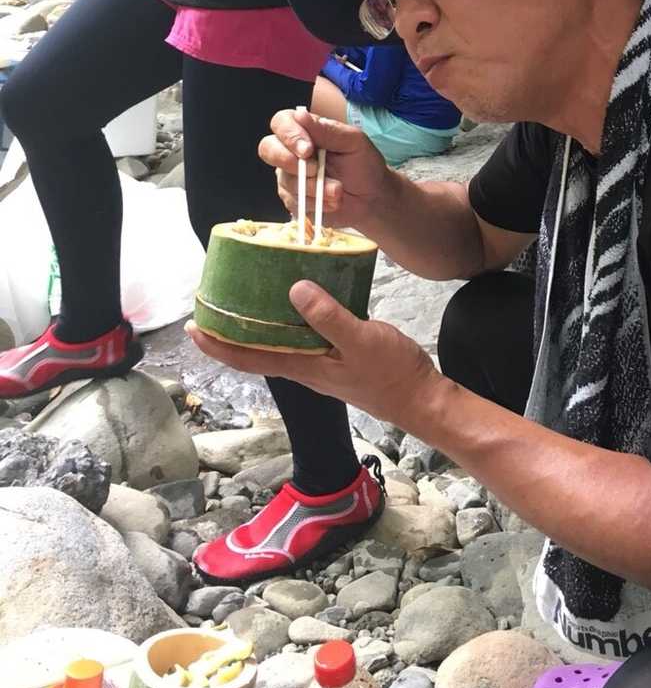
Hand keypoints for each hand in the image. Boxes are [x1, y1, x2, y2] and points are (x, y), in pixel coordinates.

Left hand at [186, 281, 440, 430]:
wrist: (421, 398)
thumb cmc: (391, 374)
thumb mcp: (361, 341)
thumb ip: (328, 317)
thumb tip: (292, 290)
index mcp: (303, 367)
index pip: (247, 358)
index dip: (217, 345)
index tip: (193, 327)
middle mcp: (305, 366)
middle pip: (256, 350)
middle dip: (231, 330)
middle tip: (215, 300)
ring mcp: (321, 362)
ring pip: (279, 342)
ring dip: (259, 323)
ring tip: (250, 293)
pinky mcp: (338, 354)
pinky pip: (303, 334)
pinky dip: (292, 317)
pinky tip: (300, 297)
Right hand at [259, 107, 391, 229]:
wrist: (371, 198)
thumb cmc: (363, 164)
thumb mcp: (353, 142)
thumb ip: (327, 130)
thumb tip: (300, 114)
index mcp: (305, 131)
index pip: (281, 123)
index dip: (289, 135)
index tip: (308, 149)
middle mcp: (291, 151)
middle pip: (268, 149)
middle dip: (289, 161)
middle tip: (314, 170)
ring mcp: (289, 176)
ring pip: (285, 180)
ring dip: (315, 187)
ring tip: (338, 190)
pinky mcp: (293, 199)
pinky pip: (293, 201)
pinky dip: (316, 202)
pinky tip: (333, 202)